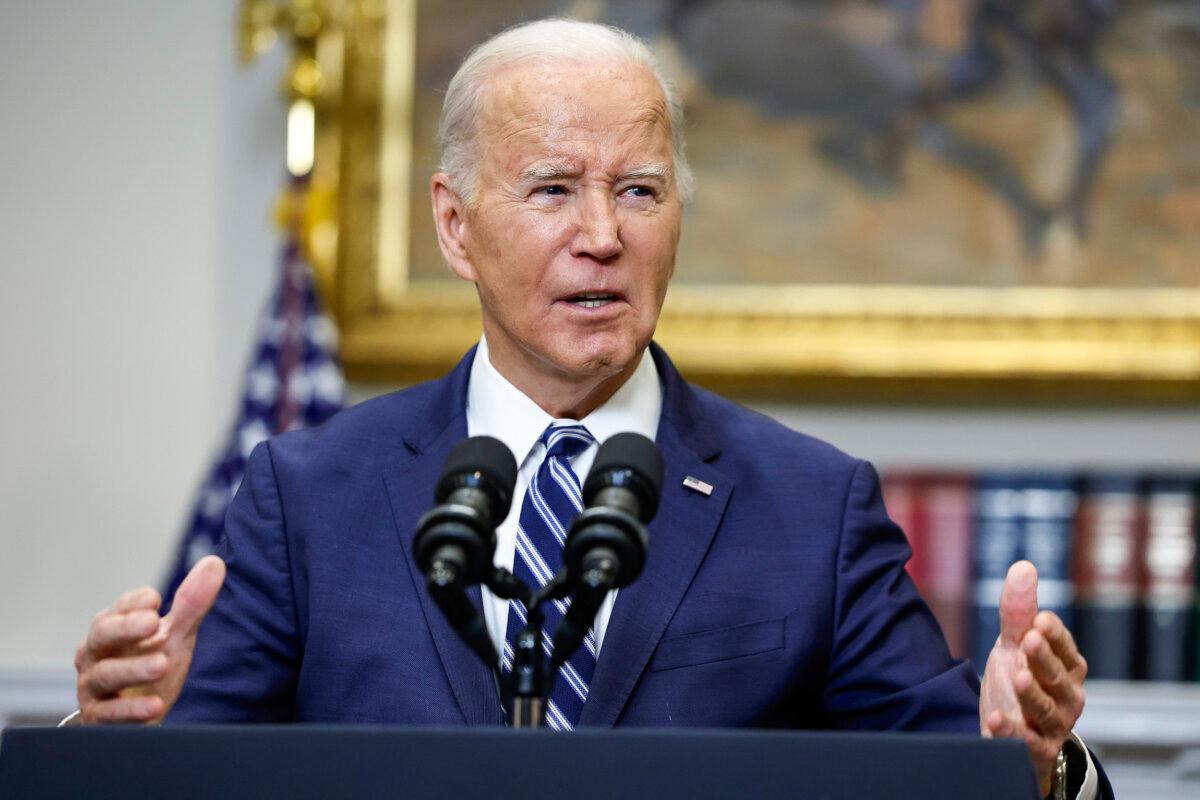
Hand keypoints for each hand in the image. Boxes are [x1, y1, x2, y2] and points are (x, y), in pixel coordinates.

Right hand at [75, 556, 225, 723]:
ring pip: (105, 674)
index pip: (118, 608)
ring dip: (133, 669)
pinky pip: (109, 714)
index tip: (154, 598)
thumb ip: (191, 603)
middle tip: (153, 622)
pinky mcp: (99, 718)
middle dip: (126, 627)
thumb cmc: (150, 663)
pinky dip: (131, 710)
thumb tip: (214, 563)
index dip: (133, 602)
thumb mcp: (174, 635)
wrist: (136, 714)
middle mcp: (96, 654)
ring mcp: (94, 686)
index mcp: (113, 628)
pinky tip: (155, 707)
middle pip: (102, 635)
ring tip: (162, 665)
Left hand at [980, 561, 1086, 796]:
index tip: (1039, 620)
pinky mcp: (1035, 749)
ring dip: (1032, 694)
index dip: (1053, 634)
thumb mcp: (1015, 645)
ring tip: (1018, 676)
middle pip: (1057, 676)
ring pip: (1046, 709)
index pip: (1064, 646)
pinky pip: (1027, 742)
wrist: (1012, 732)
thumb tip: (1023, 566)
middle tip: (1030, 639)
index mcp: (1067, 666)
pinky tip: (996, 718)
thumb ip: (1018, 612)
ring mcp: (1053, 724)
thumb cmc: (1020, 680)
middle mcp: (1066, 695)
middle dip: (1044, 658)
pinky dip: (1012, 732)